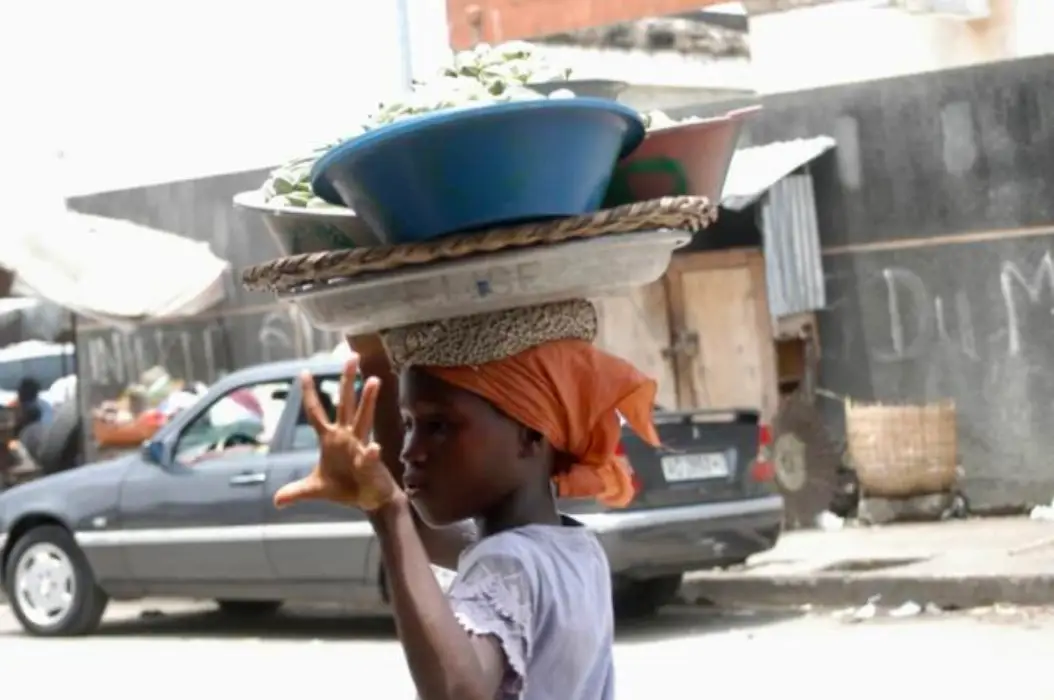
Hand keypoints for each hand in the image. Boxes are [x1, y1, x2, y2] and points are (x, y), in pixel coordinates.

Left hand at [273, 356, 401, 511]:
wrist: (370, 499)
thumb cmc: (346, 487)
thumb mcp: (316, 489)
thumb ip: (297, 491)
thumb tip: (276, 501)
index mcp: (330, 439)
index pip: (316, 412)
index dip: (309, 393)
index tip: (304, 372)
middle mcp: (346, 436)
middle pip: (345, 403)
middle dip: (347, 380)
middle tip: (352, 357)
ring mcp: (360, 446)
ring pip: (364, 418)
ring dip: (368, 400)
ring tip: (373, 380)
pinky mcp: (370, 463)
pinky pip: (369, 456)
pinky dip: (370, 453)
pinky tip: (374, 449)